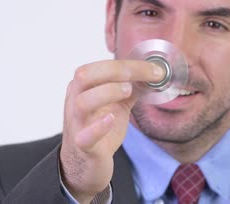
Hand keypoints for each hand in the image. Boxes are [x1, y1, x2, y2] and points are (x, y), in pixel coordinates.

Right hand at [59, 60, 163, 202]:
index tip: (154, 69)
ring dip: (107, 92)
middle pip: (85, 75)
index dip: (127, 64)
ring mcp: (77, 124)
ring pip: (82, 102)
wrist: (84, 165)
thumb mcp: (115, 105)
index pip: (99, 66)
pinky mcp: (83, 146)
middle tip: (140, 76)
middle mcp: (75, 102)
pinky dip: (98, 126)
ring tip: (127, 91)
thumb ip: (130, 89)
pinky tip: (111, 119)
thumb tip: (153, 74)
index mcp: (82, 88)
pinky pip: (85, 136)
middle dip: (115, 71)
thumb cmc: (98, 130)